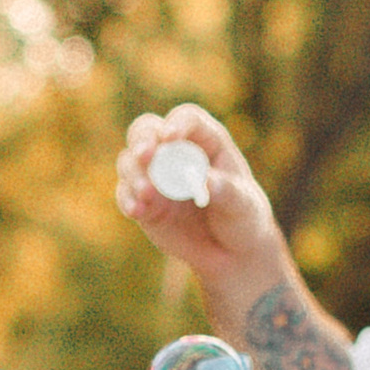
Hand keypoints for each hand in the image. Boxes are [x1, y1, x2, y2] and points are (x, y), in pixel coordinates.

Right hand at [114, 108, 282, 287]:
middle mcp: (175, 151)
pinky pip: (125, 193)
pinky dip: (127, 199)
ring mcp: (155, 175)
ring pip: (130, 160)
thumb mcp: (243, 205)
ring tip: (146, 193)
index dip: (178, 124)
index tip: (170, 138)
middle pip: (147, 130)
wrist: (228, 250)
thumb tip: (206, 181)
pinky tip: (136, 211)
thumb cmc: (242, 217)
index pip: (188, 119)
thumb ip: (227, 191)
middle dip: (142, 140)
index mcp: (206, 141)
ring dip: (134, 173)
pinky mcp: (143, 200)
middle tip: (144, 156)